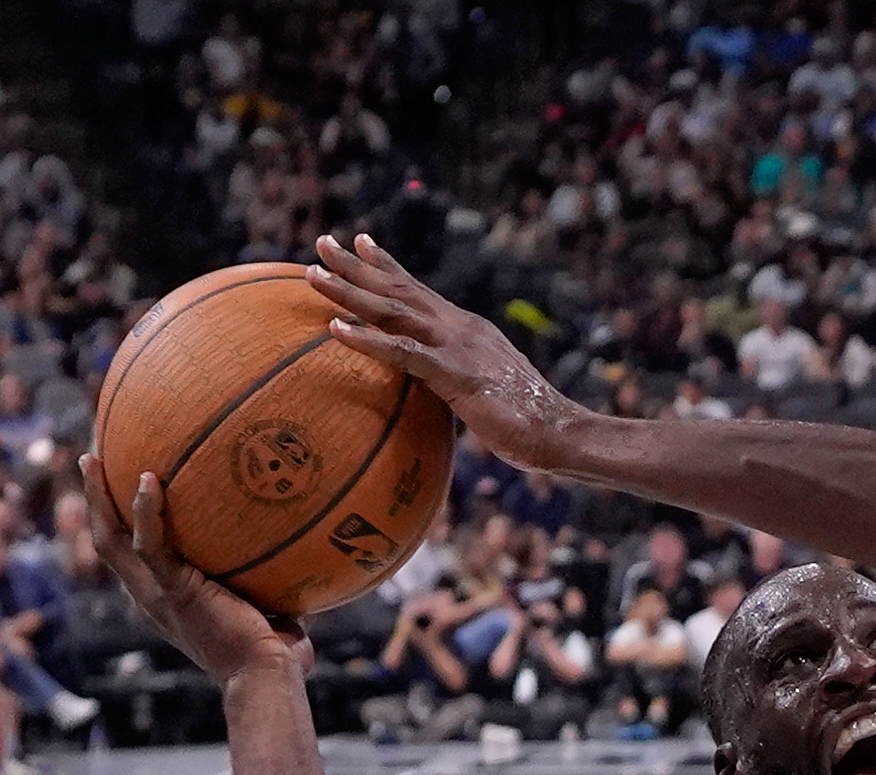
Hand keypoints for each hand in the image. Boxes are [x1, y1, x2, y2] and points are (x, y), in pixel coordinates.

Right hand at [82, 454, 305, 683]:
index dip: (121, 523)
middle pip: (106, 541)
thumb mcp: (264, 606)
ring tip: (93, 457)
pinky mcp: (172, 591)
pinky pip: (149, 544)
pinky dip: (145, 511)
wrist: (265, 675)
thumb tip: (297, 549)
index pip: (131, 555)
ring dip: (98, 498)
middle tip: (91, 460)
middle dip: (94, 501)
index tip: (122, 489)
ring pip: (110, 539)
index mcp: (164, 599)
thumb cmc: (273, 650)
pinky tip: (149, 478)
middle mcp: (149, 596)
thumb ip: (267, 580)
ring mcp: (156, 594)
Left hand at [312, 233, 585, 474]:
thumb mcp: (489, 390)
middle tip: (321, 243)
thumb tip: (444, 390)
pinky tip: (335, 327)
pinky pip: (402, 353)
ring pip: (393, 312)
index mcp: (468, 330)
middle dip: (357, 265)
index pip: (420, 291)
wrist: (562, 431)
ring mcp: (457, 348)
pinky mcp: (455, 374)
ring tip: (313, 275)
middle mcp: (460, 328)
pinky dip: (367, 339)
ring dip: (350, 292)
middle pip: (399, 290)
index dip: (388, 266)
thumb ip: (461, 379)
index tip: (360, 242)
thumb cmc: (529, 422)